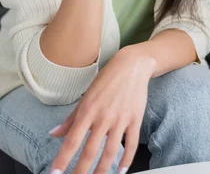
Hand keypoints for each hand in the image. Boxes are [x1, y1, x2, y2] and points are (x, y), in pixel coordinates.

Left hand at [49, 47, 154, 173]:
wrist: (132, 66)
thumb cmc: (107, 80)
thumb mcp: (86, 97)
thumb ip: (71, 119)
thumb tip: (54, 134)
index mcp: (88, 111)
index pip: (72, 141)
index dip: (63, 159)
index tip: (55, 173)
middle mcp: (103, 117)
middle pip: (90, 150)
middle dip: (81, 170)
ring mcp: (121, 119)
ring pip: (111, 150)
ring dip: (103, 169)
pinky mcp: (135, 119)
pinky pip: (131, 143)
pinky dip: (127, 158)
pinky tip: (121, 170)